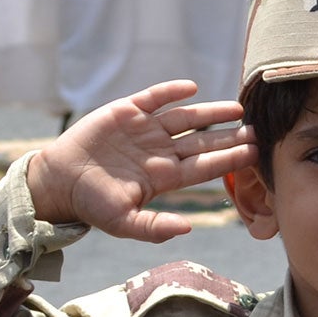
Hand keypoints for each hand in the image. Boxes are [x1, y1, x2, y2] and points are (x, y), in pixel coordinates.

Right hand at [25, 80, 254, 239]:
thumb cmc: (92, 205)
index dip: (228, 159)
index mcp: (164, 177)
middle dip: (229, 136)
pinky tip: (191, 88)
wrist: (59, 182)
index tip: (254, 153)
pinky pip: (153, 98)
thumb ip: (155, 228)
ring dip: (209, 113)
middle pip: (202, 141)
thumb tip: (188, 228)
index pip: (204, 166)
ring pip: (184, 118)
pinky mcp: (126, 112)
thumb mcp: (123, 223)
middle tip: (257, 130)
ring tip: (235, 109)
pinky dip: (171, 92)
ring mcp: (145, 131)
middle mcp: (160, 151)